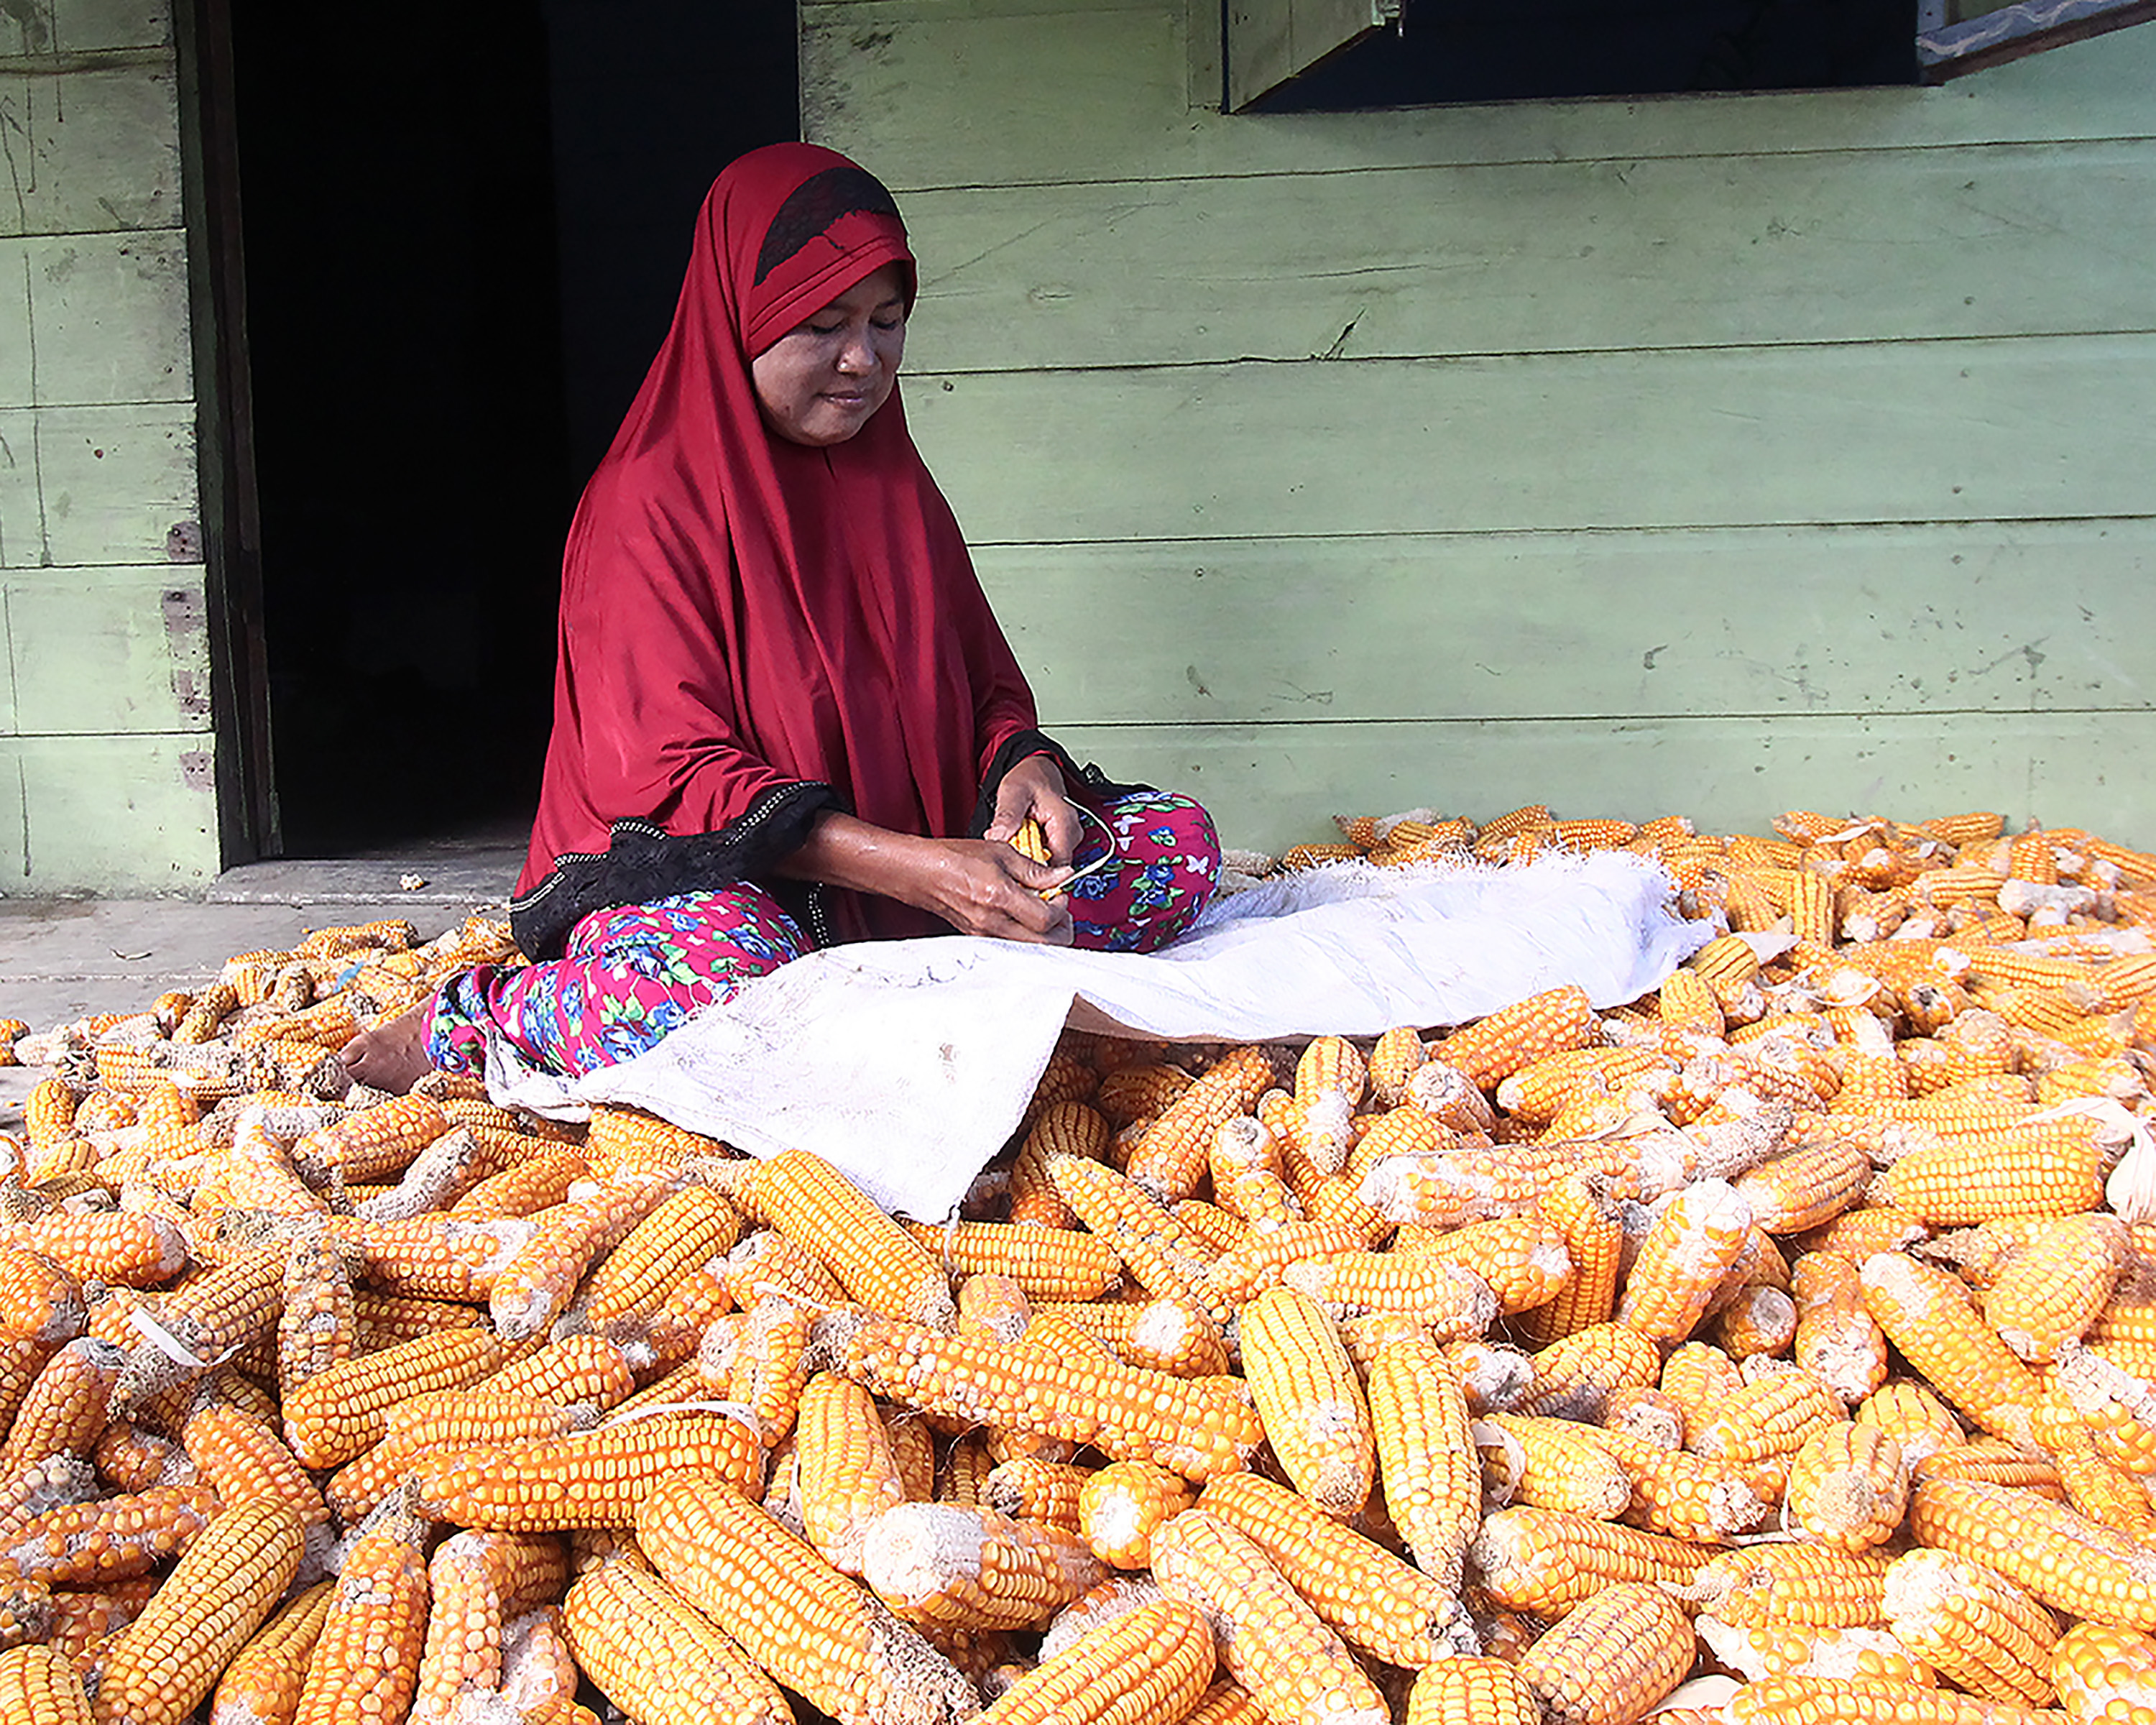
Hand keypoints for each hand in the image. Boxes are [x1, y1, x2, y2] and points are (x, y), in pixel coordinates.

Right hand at [777, 813, 1074, 943]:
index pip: (1046, 918)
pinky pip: (1013, 944)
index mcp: (999, 897)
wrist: (922, 873)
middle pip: (1043, 943)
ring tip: (1044, 911)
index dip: (1061, 908)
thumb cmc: (955, 859)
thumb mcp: (1001, 852)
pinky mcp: (979, 938)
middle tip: (1061, 910)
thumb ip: (1035, 869)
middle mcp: (993, 922)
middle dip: (1061, 929)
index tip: (1060, 893)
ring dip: (1045, 934)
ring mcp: (985, 934)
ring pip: (1030, 947)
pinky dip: (1027, 934)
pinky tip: (1024, 916)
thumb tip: (1061, 876)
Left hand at [981, 753, 1083, 868]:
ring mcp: (1066, 839)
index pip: (1057, 867)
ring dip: (1026, 858)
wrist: (1037, 771)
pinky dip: (1028, 853)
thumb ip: (1008, 815)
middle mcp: (1071, 834)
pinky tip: (1017, 842)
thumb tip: (999, 837)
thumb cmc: (1030, 778)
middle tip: (1006, 852)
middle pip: (1051, 868)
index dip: (1036, 876)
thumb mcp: (1013, 792)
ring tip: (1011, 841)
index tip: (1013, 873)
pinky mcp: (1059, 841)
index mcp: (1064, 823)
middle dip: (1026, 865)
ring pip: (1046, 863)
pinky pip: (1044, 856)